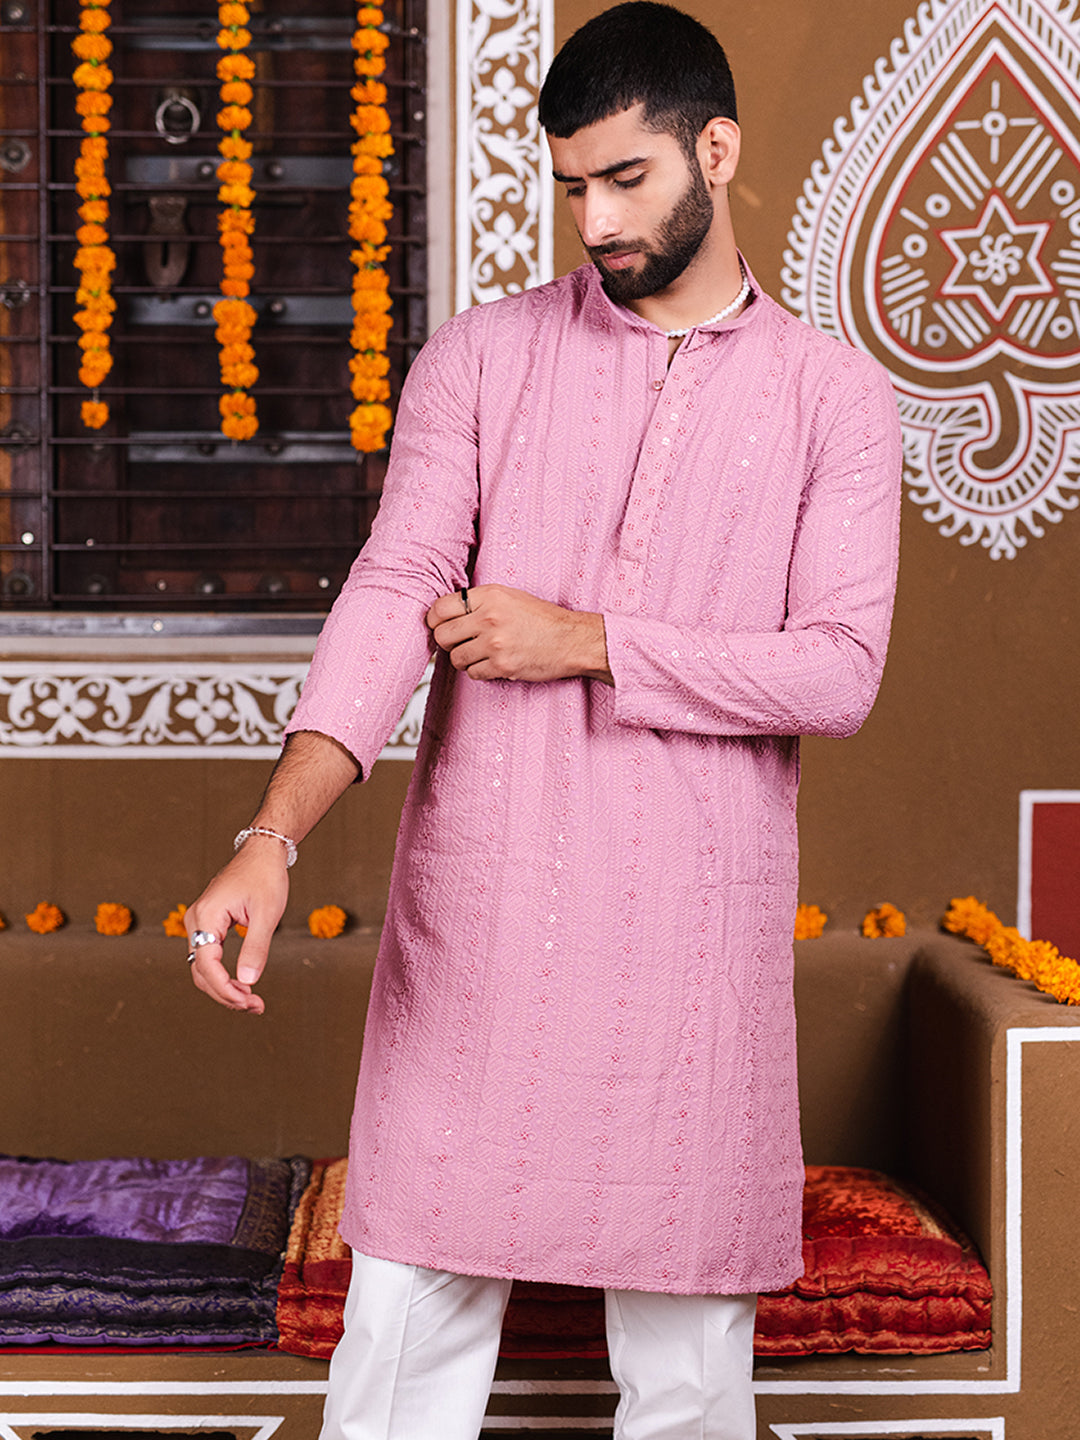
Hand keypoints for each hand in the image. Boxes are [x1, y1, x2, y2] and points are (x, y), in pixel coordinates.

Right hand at [185, 836, 289, 1013]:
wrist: (262, 853)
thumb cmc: (266, 877)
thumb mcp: (267, 914)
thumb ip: (256, 948)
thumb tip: (248, 981)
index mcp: (206, 916)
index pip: (207, 965)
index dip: (226, 988)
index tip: (249, 1000)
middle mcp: (195, 921)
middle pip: (201, 971)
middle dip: (226, 994)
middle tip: (256, 1006)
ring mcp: (199, 923)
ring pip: (204, 968)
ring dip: (225, 988)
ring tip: (253, 1001)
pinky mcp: (207, 925)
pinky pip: (209, 957)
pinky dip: (224, 975)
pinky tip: (244, 985)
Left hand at [426, 583, 610, 683]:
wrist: (572, 640)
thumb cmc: (542, 619)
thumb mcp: (510, 597)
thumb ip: (478, 602)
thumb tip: (444, 615)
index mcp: (489, 596)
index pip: (440, 608)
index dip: (434, 620)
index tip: (439, 626)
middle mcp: (489, 617)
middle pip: (442, 635)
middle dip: (447, 642)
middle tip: (459, 643)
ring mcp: (495, 643)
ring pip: (455, 658)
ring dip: (464, 659)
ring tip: (480, 654)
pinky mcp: (502, 666)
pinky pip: (473, 673)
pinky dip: (480, 672)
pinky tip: (493, 664)